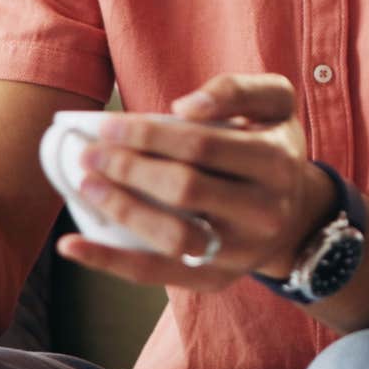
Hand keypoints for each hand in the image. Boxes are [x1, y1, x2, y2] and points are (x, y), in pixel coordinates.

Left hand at [56, 73, 334, 291]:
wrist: (296, 213)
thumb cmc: (270, 146)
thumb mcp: (274, 103)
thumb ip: (237, 89)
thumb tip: (186, 107)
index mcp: (276, 161)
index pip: (204, 146)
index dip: (150, 135)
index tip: (108, 126)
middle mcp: (264, 211)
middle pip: (185, 189)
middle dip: (129, 169)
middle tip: (90, 154)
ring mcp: (241, 251)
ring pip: (173, 236)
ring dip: (121, 209)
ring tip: (86, 185)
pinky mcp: (217, 279)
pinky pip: (157, 275)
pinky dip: (110, 261)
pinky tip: (72, 245)